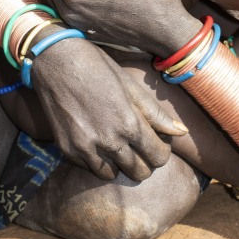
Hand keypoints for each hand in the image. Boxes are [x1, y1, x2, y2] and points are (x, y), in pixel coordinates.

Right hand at [30, 36, 186, 180]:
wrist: (57, 62)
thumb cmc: (99, 69)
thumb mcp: (132, 87)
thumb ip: (156, 114)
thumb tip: (181, 132)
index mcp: (130, 123)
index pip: (159, 157)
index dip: (162, 151)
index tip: (158, 143)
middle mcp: (109, 141)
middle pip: (139, 173)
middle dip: (144, 162)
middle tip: (141, 148)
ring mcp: (86, 148)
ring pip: (113, 176)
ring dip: (120, 165)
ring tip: (119, 146)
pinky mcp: (67, 150)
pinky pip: (89, 169)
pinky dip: (98, 161)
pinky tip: (98, 143)